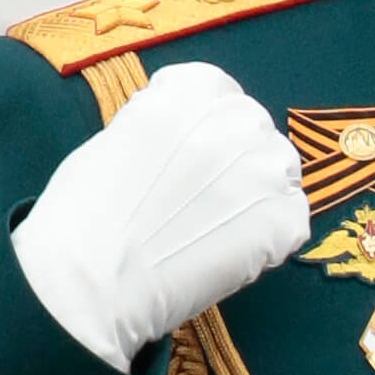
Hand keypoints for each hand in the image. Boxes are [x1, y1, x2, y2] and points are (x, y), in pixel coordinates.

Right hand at [11, 64, 307, 367]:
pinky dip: (270, 238)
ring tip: (217, 229)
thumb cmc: (82, 219)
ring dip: (257, 194)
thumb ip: (160, 130)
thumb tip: (182, 144)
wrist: (89, 283)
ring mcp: (262, 169)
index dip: (206, 126)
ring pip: (281, 171)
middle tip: (205, 200)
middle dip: (234, 159)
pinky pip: (292, 220)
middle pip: (254, 128)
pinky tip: (230, 254)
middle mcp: (232, 120)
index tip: (192, 153)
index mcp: (186, 92)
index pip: (219, 91)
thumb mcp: (114, 142)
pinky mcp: (280, 221)